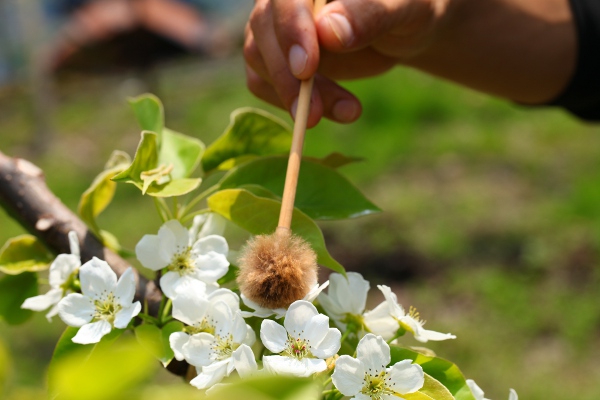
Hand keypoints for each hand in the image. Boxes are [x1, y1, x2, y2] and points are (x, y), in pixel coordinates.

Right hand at [244, 0, 446, 126]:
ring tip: (348, 113)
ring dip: (294, 96)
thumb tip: (328, 33)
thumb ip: (369, 14)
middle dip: (288, 77)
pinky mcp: (276, 56)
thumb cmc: (409, 7)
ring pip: (259, 60)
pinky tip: (331, 112)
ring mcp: (276, 25)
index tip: (306, 70)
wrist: (405, 28)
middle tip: (314, 115)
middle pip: (263, 29)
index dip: (292, 31)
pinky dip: (288, 103)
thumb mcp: (405, 7)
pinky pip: (262, 82)